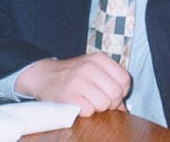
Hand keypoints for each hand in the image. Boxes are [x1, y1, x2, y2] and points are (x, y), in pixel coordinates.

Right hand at [15, 53, 130, 116]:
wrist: (44, 76)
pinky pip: (89, 111)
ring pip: (104, 104)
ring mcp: (78, 80)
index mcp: (99, 59)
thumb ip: (111, 84)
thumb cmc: (73, 75)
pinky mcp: (68, 95)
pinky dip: (86, 112)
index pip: (125, 80)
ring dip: (97, 108)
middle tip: (99, 101)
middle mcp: (90, 67)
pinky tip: (79, 104)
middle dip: (110, 103)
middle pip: (116, 93)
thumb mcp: (94, 71)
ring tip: (88, 101)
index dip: (121, 92)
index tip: (109, 94)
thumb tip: (125, 108)